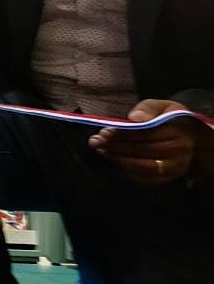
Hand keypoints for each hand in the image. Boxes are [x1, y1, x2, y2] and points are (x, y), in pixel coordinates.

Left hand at [88, 100, 210, 183]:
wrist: (189, 138)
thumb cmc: (169, 119)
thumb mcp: (162, 106)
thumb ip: (147, 108)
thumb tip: (133, 118)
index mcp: (178, 130)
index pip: (145, 134)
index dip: (121, 134)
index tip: (103, 132)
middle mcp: (180, 151)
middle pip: (141, 150)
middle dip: (115, 146)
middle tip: (95, 142)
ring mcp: (175, 167)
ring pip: (141, 166)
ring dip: (117, 159)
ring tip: (101, 150)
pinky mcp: (168, 177)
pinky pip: (144, 177)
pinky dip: (126, 169)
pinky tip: (114, 159)